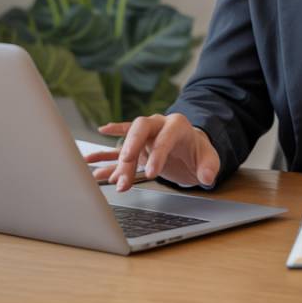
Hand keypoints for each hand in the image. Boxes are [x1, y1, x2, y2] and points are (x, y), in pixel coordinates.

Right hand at [84, 113, 219, 191]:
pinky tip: (91, 158)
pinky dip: (105, 150)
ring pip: (126, 140)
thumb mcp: (209, 158)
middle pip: (140, 129)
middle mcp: (157, 125)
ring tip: (98, 174)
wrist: (190, 148)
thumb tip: (207, 177)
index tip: (152, 173)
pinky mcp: (137, 145)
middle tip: (125, 167)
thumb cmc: (198, 152)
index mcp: (177, 126)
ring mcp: (145, 134)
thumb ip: (209, 167)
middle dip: (131, 146)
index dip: (158, 154)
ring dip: (115, 159)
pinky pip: (118, 146)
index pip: (165, 137)